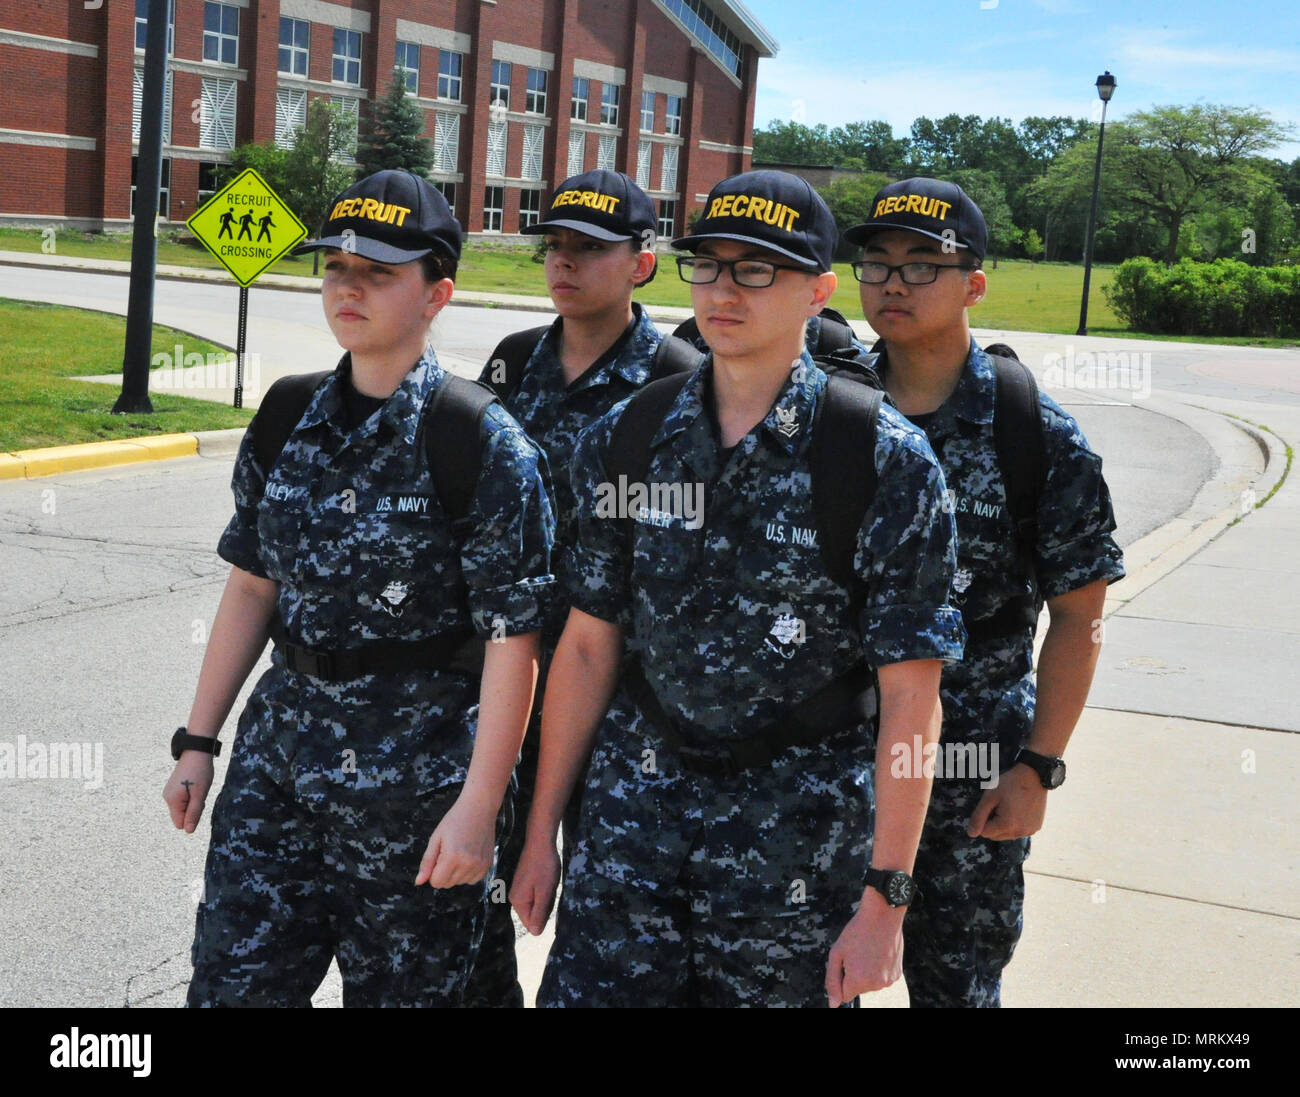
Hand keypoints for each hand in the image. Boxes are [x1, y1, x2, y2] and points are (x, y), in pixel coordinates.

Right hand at [163, 753, 214, 833]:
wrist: (196, 751)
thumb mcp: (199, 795)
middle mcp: (167, 797)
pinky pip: (183, 799)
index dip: (192, 817)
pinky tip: (196, 784)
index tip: (198, 802)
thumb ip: (193, 814)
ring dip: (193, 801)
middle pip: (182, 815)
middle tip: (200, 793)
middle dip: (193, 809)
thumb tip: (188, 831)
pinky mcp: (174, 786)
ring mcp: (169, 791)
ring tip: (198, 787)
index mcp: (172, 801)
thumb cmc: (200, 772)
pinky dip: (192, 795)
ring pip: (184, 807)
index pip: (180, 823)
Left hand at [415, 793, 496, 888]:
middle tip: (449, 851)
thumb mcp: (436, 838)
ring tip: (460, 851)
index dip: (433, 871)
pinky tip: (468, 856)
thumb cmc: (456, 820)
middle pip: (448, 884)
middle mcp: (468, 864)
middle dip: (444, 872)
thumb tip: (418, 882)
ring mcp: (480, 865)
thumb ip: (427, 862)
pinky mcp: (488, 864)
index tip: (438, 856)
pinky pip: (472, 880)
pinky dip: (468, 872)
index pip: (436, 882)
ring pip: (460, 882)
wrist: (479, 807)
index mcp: (452, 858)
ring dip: (456, 872)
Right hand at [510, 834, 560, 934]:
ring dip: (546, 898)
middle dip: (545, 906)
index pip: (531, 924)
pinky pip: (537, 895)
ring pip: (537, 904)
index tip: (549, 899)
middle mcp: (515, 898)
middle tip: (549, 889)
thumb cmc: (544, 866)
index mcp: (518, 902)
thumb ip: (539, 913)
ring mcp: (519, 890)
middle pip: (534, 915)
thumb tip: (535, 934)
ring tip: (548, 883)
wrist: (540, 842)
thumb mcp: (545, 892)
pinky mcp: (524, 884)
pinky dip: (545, 890)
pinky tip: (547, 879)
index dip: (544, 916)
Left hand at [824, 890, 905, 1006]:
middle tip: (856, 953)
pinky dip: (879, 968)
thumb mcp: (836, 953)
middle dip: (854, 975)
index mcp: (858, 981)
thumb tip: (833, 1004)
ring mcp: (888, 980)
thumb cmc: (857, 931)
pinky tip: (878, 952)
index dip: (842, 979)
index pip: (845, 996)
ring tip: (868, 950)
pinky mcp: (897, 974)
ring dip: (867, 972)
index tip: (845, 964)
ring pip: (871, 983)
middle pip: (858, 989)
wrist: (882, 915)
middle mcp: (875, 984)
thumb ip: (832, 981)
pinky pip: (883, 977)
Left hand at [967, 764, 1047, 839]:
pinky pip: (1019, 831)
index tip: (991, 806)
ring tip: (1009, 806)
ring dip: (1003, 825)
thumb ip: (978, 816)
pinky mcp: (1036, 828)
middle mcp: (1020, 832)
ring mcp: (1029, 831)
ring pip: (1007, 835)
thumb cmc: (1010, 784)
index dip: (983, 819)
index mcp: (1007, 825)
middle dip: (992, 824)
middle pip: (996, 836)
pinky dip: (1015, 824)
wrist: (1034, 776)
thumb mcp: (989, 797)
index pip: (984, 832)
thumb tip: (971, 834)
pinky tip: (1018, 810)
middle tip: (999, 805)